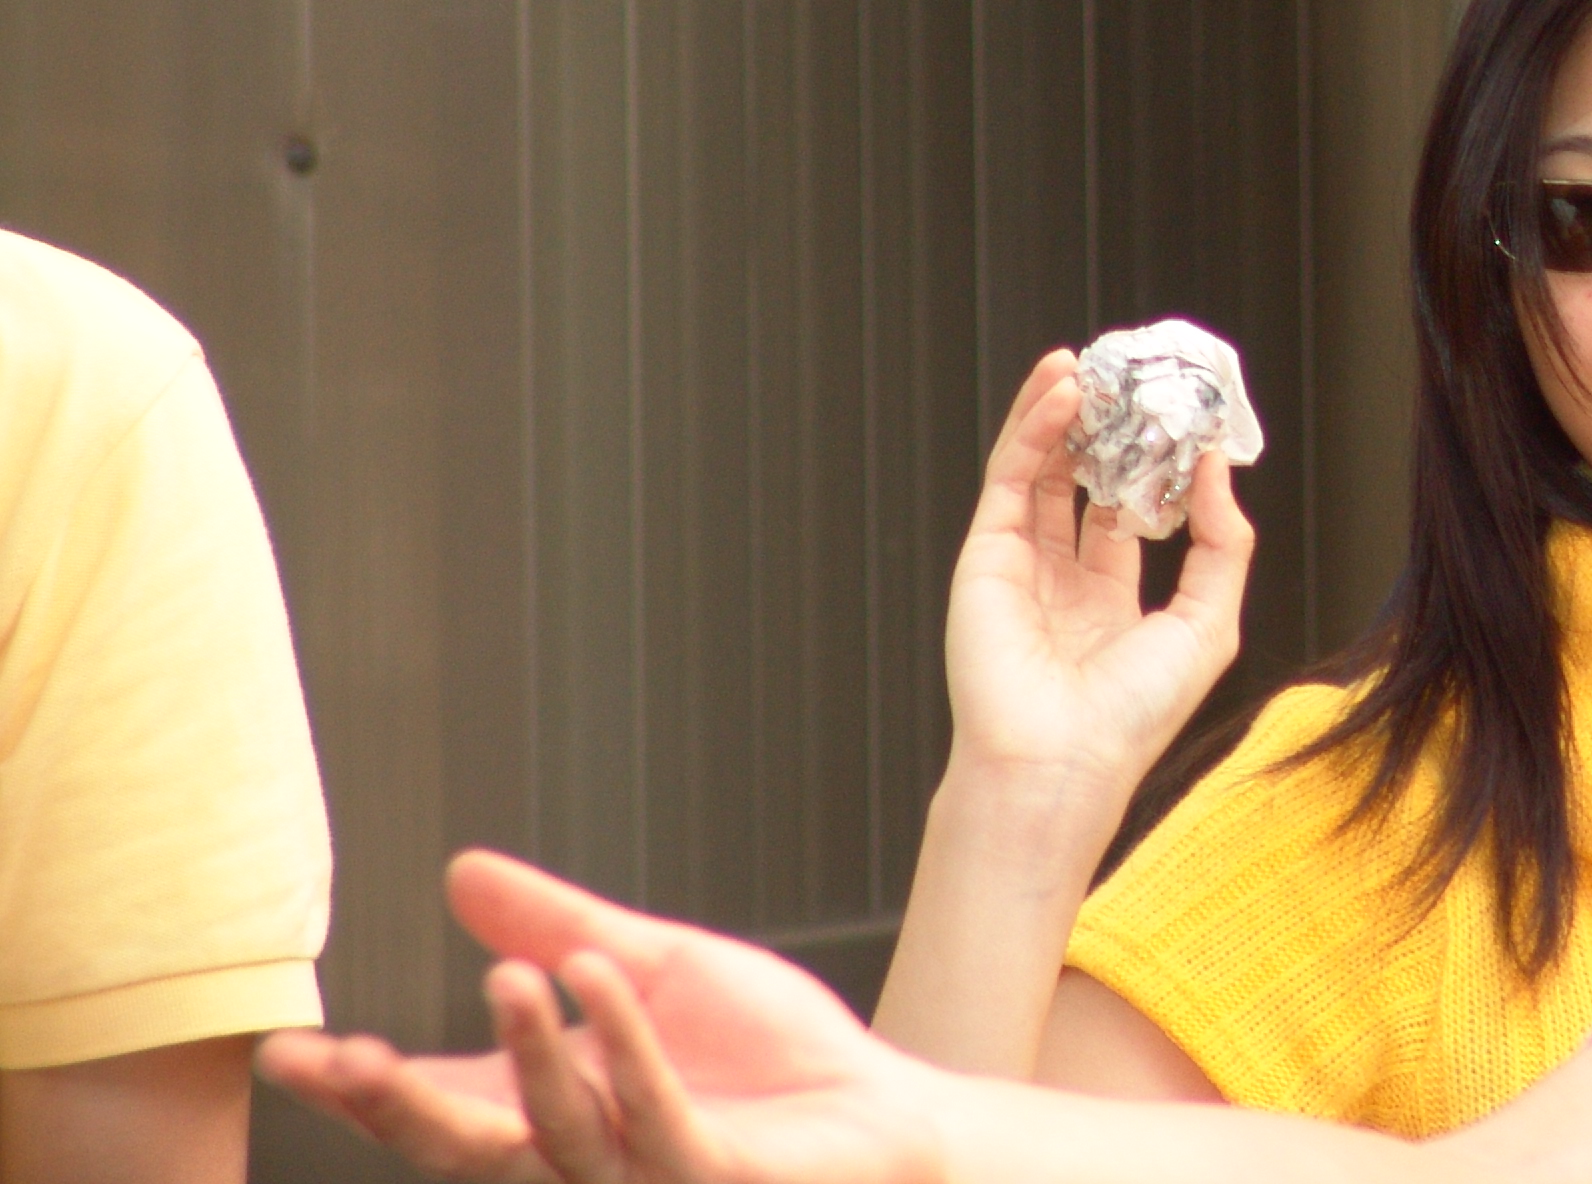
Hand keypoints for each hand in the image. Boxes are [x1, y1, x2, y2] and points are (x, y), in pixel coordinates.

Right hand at [260, 852, 951, 1183]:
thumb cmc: (765, 1053)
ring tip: (508, 972)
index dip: (362, 1087)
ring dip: (533, 1051)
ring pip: (558, 1130)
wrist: (878, 1112)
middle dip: (399, 1107)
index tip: (283, 1049)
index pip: (436, 1106)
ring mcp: (644, 1176)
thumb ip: (558, 923)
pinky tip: (602, 979)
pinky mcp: (712, 1173)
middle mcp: (580, 1160)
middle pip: (469, 1143)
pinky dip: (627, 1048)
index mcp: (551, 1112)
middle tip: (340, 1058)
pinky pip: (657, 1117)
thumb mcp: (648, 966)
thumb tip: (460, 869)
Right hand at [941, 352, 1251, 792]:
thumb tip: (1217, 468)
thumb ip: (1221, 544)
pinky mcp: (986, 554)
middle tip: (1123, 378)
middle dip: (1099, 430)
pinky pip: (1010, 476)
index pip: (1126, 514)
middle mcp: (1062, 582)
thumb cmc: (1131, 715)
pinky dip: (1033, 427)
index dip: (1147, 464)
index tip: (1172, 417)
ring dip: (1059, 413)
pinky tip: (1061, 392)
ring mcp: (1020, 566)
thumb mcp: (1208, 624)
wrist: (1058, 761)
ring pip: (1037, 470)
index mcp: (1111, 605)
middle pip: (1077, 483)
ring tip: (1083, 364)